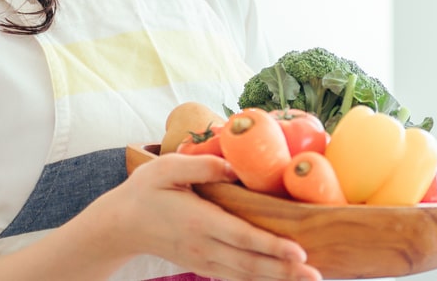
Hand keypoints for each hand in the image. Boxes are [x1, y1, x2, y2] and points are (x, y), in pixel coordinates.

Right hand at [105, 153, 322, 280]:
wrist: (120, 225)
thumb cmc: (145, 191)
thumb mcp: (167, 168)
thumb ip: (202, 167)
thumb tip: (234, 167)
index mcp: (199, 221)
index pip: (242, 237)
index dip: (271, 246)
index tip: (298, 251)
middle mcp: (204, 247)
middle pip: (250, 264)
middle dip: (284, 271)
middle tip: (315, 274)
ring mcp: (203, 261)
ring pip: (245, 276)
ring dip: (277, 280)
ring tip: (308, 280)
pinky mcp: (202, 266)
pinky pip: (235, 278)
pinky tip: (279, 280)